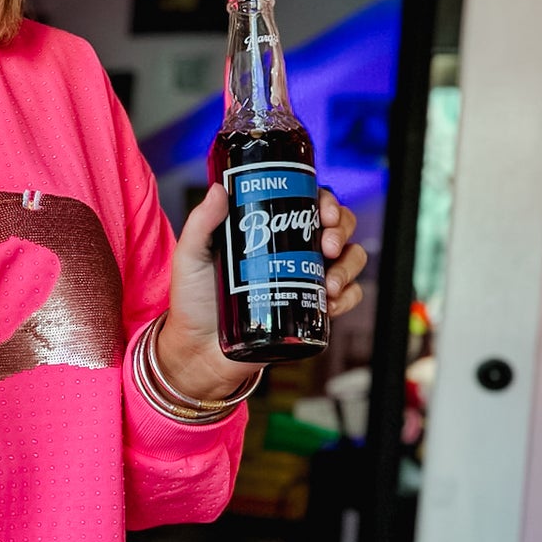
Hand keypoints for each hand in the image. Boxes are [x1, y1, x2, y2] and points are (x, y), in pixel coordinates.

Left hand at [159, 183, 367, 399]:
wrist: (199, 352)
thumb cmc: (193, 302)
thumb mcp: (192, 257)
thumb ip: (200, 224)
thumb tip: (218, 189)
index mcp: (270, 231)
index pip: (308, 204)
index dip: (327, 203)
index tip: (325, 214)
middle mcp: (293, 251)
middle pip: (337, 228)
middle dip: (342, 232)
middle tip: (328, 247)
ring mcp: (306, 280)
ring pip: (350, 260)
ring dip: (349, 266)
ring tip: (330, 284)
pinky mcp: (311, 311)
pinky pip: (348, 298)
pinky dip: (349, 298)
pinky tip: (331, 304)